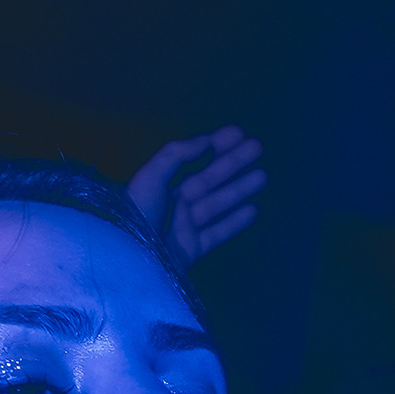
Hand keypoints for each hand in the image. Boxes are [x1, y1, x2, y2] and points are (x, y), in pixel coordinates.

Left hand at [127, 125, 268, 266]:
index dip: (214, 146)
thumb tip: (205, 140)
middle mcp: (174, 205)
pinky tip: (253, 210)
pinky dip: (235, 222)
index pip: (192, 161)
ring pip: (217, 204)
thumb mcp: (151, 177)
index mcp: (162, 185)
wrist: (131, 259)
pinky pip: (217, 233)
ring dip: (240, 189)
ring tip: (263, 176)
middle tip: (258, 147)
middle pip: (209, 179)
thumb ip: (177, 155)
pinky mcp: (191, 251)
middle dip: (233, 163)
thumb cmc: (139, 214)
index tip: (237, 134)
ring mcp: (184, 228)